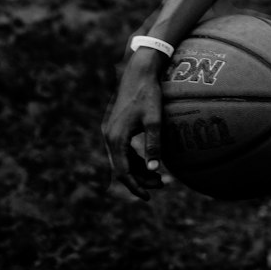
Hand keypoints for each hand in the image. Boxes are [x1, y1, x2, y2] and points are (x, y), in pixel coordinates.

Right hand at [102, 54, 166, 199]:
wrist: (138, 72)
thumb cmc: (148, 94)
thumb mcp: (154, 119)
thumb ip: (153, 144)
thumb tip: (155, 168)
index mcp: (116, 138)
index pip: (123, 172)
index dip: (135, 186)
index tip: (148, 197)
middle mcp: (109, 138)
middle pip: (121, 168)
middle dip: (139, 180)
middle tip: (161, 185)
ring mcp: (111, 133)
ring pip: (121, 160)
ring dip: (137, 170)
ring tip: (158, 177)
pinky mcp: (115, 128)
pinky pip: (122, 151)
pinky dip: (134, 159)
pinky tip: (149, 162)